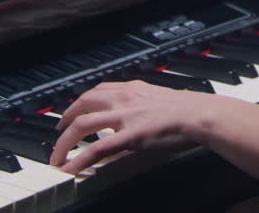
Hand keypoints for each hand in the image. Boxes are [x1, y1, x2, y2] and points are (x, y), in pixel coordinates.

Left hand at [50, 80, 208, 172]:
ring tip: (58, 156)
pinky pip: (97, 148)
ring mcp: (126, 116)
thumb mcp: (158, 99)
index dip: (80, 102)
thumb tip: (132, 117)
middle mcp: (125, 98)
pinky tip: (71, 169)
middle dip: (65, 120)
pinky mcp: (130, 135)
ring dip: (64, 142)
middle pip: (83, 104)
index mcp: (133, 88)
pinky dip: (79, 160)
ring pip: (83, 124)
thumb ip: (141, 105)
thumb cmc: (187, 109)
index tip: (74, 112)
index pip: (97, 90)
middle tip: (59, 134)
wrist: (201, 114)